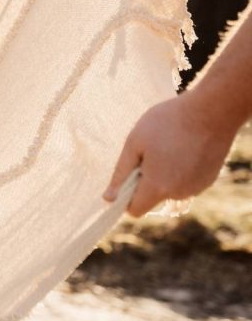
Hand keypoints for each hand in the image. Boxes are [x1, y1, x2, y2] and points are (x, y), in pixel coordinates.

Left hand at [102, 91, 236, 216]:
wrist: (212, 110)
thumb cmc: (167, 122)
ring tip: (168, 148)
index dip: (127, 198)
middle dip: (145, 184)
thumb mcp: (135, 143)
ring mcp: (197, 188)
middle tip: (148, 155)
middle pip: (153, 200)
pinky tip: (183, 149)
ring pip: (170, 191)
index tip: (127, 178)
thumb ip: (120, 174)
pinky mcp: (209, 180)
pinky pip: (186, 183)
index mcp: (158, 187)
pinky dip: (181, 173)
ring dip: (164, 177)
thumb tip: (108, 198)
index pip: (136, 210)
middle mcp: (179, 193)